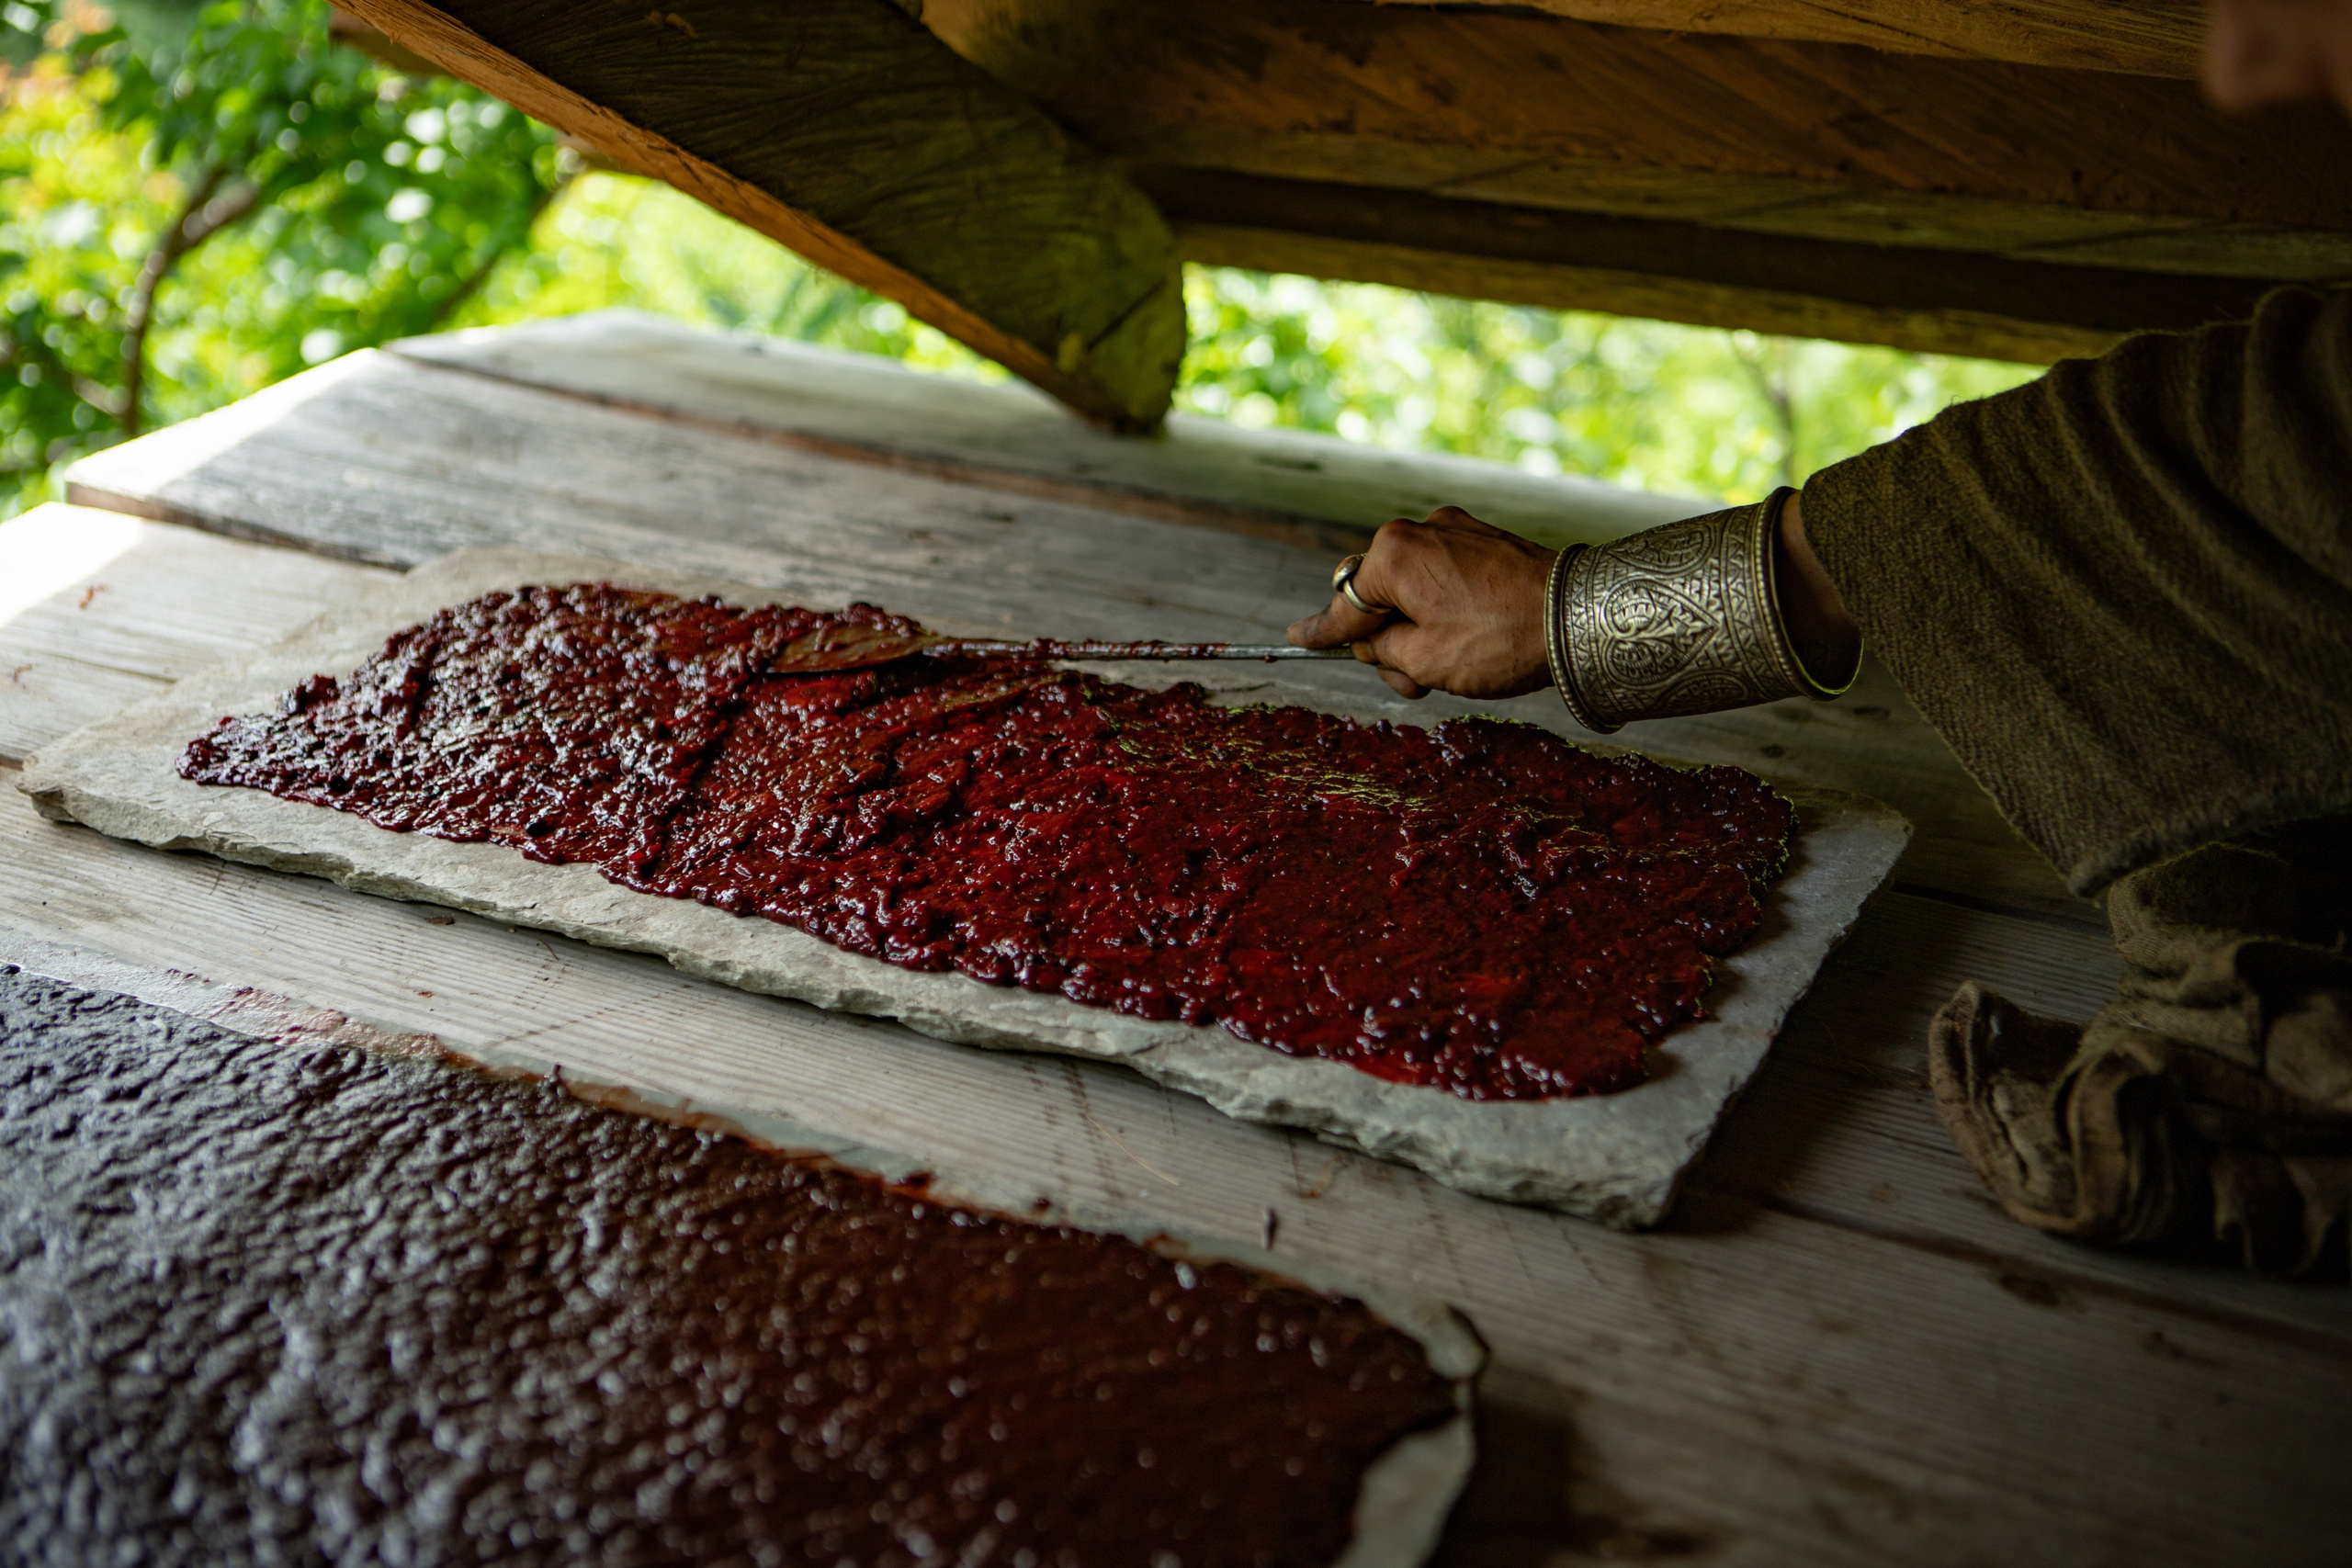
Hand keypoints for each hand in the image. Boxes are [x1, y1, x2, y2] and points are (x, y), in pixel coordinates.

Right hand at [1286, 507, 1555, 699]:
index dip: (1322, 632)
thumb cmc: (1498, 641)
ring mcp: (1454, 530)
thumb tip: (1368, 640)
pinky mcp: (1485, 538)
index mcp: (1392, 556)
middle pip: (1376, 595)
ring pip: (1412, 588)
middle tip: (1414, 680)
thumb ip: (1380, 649)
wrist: (1579, 617)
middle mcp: (1418, 531)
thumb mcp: (1423, 662)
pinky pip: (1444, 575)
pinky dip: (1444, 608)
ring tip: (1452, 667)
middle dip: (1387, 640)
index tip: (1296, 637)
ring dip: (1419, 629)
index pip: (1344, 606)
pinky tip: (1472, 638)